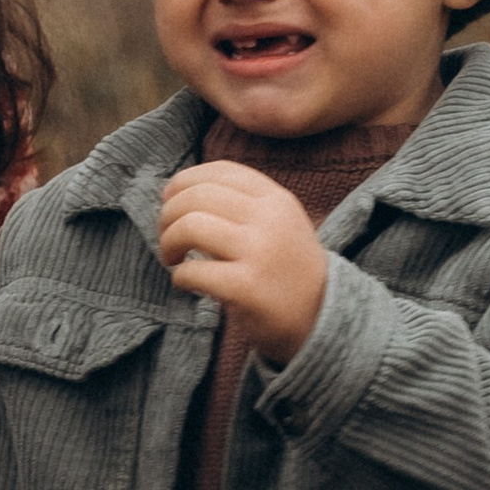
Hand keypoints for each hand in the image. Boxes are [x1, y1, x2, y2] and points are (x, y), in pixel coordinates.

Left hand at [157, 164, 328, 364]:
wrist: (323, 318)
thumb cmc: (289, 270)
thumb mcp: (280, 223)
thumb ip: (243, 203)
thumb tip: (180, 191)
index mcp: (276, 199)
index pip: (221, 171)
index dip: (185, 181)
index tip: (170, 200)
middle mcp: (270, 219)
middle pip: (198, 195)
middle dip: (168, 214)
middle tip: (166, 236)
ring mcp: (260, 252)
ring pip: (190, 226)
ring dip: (168, 241)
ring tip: (172, 257)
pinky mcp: (247, 287)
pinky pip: (193, 271)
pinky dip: (180, 276)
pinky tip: (186, 283)